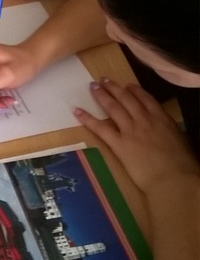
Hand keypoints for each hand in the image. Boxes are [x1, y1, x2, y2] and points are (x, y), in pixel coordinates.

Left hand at [74, 78, 198, 191]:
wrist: (172, 179)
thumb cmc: (182, 165)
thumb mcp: (179, 139)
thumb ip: (167, 130)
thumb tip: (163, 130)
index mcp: (161, 118)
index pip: (145, 98)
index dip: (134, 90)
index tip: (127, 85)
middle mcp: (144, 119)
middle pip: (126, 98)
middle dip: (114, 87)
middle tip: (103, 80)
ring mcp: (130, 130)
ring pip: (113, 107)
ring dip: (101, 95)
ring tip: (92, 86)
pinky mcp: (119, 144)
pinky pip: (100, 128)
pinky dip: (87, 118)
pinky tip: (77, 111)